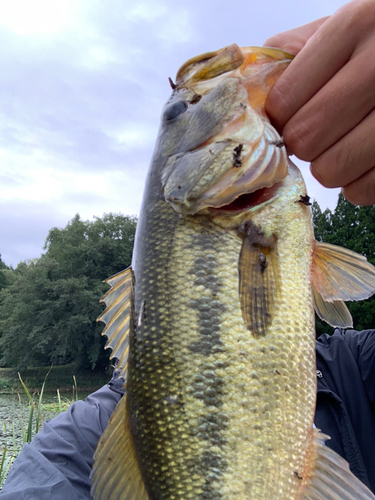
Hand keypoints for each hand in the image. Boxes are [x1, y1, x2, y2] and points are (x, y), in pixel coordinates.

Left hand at [264, 0, 374, 204]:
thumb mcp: (345, 27)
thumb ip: (293, 52)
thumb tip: (249, 91)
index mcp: (357, 26)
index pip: (285, 100)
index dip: (280, 118)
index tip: (289, 117)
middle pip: (305, 139)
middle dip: (303, 143)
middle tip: (318, 132)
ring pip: (332, 171)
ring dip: (328, 165)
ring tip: (342, 145)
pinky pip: (363, 192)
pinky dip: (356, 185)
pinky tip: (365, 161)